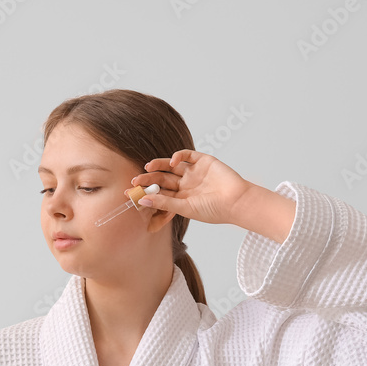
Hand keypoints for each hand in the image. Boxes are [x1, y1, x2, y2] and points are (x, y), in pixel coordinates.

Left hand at [128, 150, 255, 225]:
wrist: (236, 202)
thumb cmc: (213, 210)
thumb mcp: (185, 208)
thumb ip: (164, 203)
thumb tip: (142, 199)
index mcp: (181, 198)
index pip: (159, 193)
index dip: (145, 191)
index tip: (130, 192)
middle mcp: (186, 185)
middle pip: (162, 179)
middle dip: (149, 179)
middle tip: (135, 179)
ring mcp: (194, 172)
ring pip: (171, 166)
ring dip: (159, 165)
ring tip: (148, 167)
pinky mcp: (203, 161)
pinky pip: (187, 155)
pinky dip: (178, 155)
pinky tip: (172, 161)